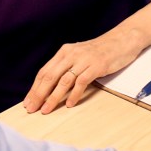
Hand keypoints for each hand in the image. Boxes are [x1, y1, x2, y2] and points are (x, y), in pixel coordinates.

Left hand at [24, 30, 144, 114]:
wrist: (122, 40)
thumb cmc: (100, 51)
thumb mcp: (79, 55)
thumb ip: (66, 67)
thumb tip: (51, 87)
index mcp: (64, 52)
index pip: (44, 72)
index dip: (35, 88)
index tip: (28, 101)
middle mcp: (71, 54)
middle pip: (50, 77)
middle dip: (39, 94)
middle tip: (32, 108)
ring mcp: (84, 60)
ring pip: (63, 81)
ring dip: (53, 97)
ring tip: (46, 110)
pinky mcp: (96, 66)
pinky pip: (82, 82)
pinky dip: (74, 94)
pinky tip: (69, 104)